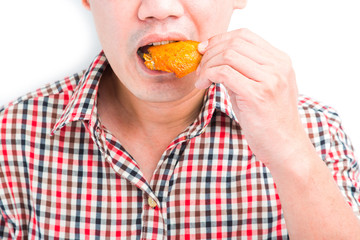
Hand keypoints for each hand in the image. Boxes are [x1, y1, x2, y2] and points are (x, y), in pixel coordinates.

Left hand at [195, 28, 310, 168]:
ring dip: (207, 65)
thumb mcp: (259, 89)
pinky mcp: (257, 95)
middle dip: (210, 52)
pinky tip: (203, 86)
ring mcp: (270, 80)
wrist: (285, 148)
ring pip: (228, 55)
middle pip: (234, 42)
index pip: (245, 35)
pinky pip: (224, 73)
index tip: (205, 51)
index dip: (220, 39)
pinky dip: (208, 75)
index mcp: (280, 61)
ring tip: (201, 79)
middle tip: (199, 67)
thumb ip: (243, 71)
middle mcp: (278, 66)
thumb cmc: (269, 121)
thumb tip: (214, 58)